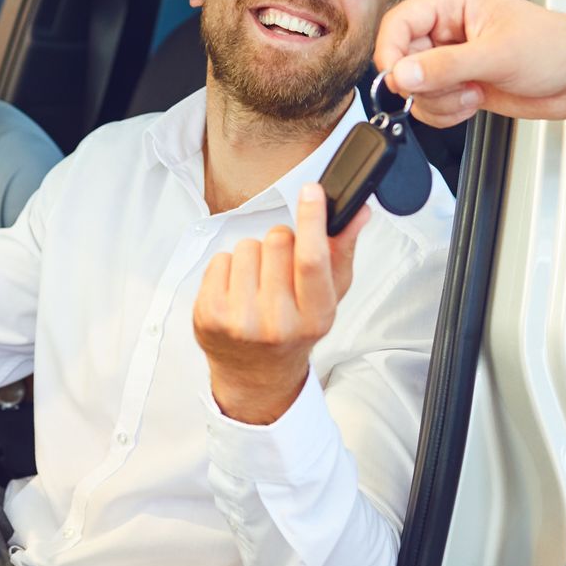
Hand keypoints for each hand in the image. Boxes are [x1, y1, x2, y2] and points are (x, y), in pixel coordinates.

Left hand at [192, 184, 369, 424]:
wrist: (257, 374)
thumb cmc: (296, 329)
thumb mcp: (328, 297)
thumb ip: (343, 251)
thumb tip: (357, 212)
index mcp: (315, 316)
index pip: (312, 260)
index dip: (312, 220)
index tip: (312, 192)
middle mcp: (277, 323)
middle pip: (277, 242)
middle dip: (281, 242)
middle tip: (282, 269)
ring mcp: (239, 321)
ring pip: (247, 246)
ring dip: (254, 256)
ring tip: (259, 283)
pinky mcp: (209, 316)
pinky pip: (220, 259)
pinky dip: (229, 268)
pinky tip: (238, 291)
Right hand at [372, 0, 565, 126]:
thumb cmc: (552, 48)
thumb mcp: (498, 54)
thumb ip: (446, 66)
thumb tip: (403, 74)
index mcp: (452, 3)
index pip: (399, 22)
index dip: (391, 52)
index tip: (398, 79)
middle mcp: (446, 29)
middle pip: (402, 59)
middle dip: (424, 83)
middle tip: (452, 87)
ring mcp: (451, 59)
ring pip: (414, 87)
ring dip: (438, 100)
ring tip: (472, 92)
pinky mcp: (458, 84)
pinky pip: (430, 104)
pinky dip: (445, 113)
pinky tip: (473, 102)